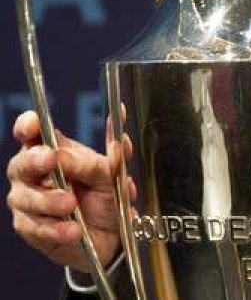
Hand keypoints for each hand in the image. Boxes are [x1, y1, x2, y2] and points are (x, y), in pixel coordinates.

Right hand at [6, 110, 132, 270]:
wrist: (111, 236)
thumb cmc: (105, 198)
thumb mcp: (114, 175)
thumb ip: (115, 155)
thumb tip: (119, 129)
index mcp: (52, 152)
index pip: (31, 134)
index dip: (28, 126)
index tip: (34, 123)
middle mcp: (33, 175)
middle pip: (21, 165)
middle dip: (35, 161)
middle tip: (51, 159)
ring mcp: (27, 202)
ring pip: (27, 198)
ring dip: (50, 200)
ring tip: (72, 203)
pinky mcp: (30, 229)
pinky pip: (37, 228)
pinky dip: (57, 228)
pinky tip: (73, 229)